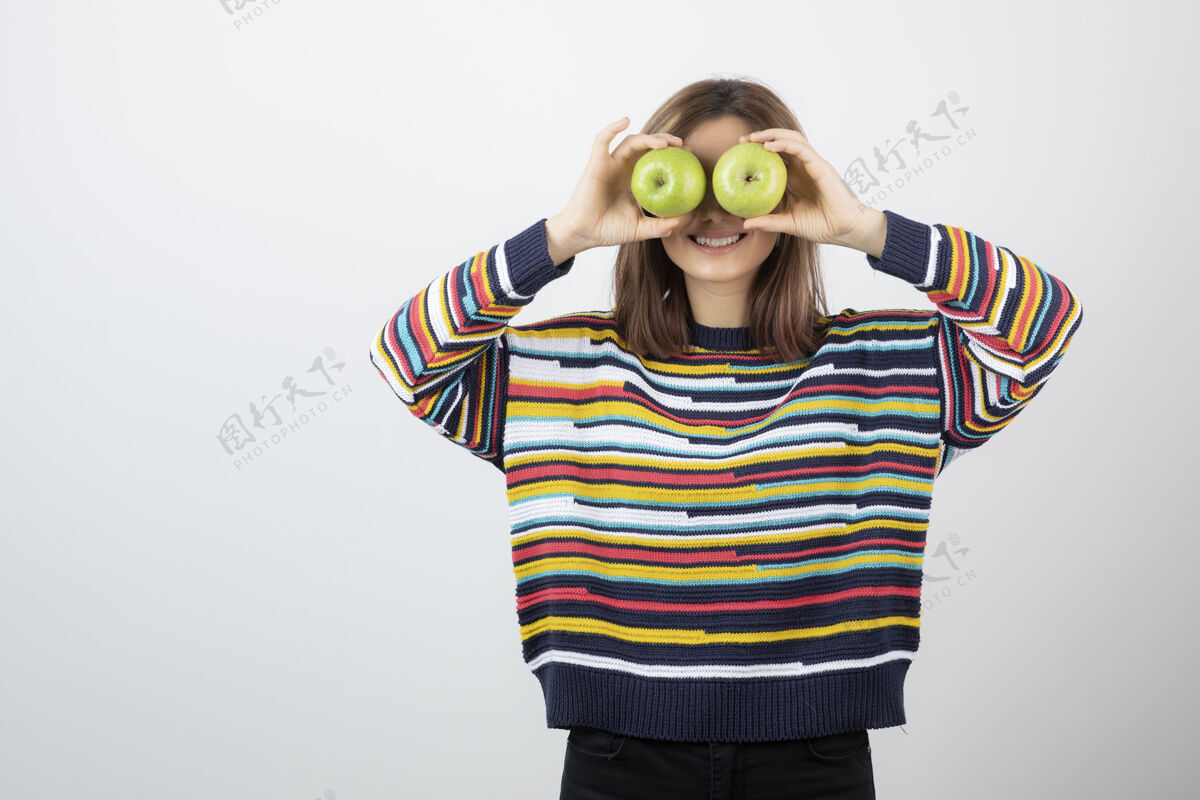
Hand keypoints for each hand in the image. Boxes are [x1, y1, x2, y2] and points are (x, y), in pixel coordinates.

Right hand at [549, 117, 687, 254]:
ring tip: (664, 144)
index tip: (690, 156)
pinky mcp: (596, 163)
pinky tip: (624, 121)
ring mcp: (610, 164)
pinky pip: (602, 140)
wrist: (584, 234)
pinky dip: (612, 128)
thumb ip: (659, 226)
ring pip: (631, 142)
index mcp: (636, 180)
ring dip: (648, 138)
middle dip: (666, 141)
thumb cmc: (608, 230)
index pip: (657, 160)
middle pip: (647, 146)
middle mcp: (625, 169)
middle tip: (682, 146)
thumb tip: (681, 222)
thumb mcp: (640, 229)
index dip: (673, 155)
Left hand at [738, 129, 875, 246]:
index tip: (739, 150)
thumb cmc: (821, 225)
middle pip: (782, 142)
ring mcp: (813, 165)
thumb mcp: (788, 223)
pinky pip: (801, 149)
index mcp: (795, 178)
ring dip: (772, 134)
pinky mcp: (821, 166)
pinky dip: (785, 144)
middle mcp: (803, 167)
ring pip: (792, 139)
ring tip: (754, 138)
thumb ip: (769, 222)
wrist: (844, 230)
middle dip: (762, 136)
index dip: (758, 150)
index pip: (776, 156)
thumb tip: (746, 223)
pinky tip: (769, 146)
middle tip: (742, 140)